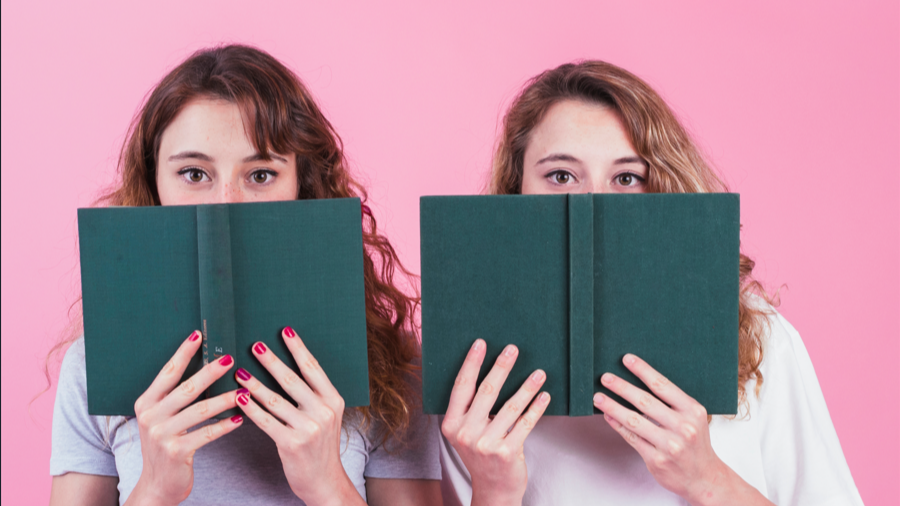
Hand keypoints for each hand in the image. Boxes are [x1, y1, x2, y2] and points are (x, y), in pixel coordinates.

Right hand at [127, 331, 242, 505]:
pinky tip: (240, 419)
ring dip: (223, 399)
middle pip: (186, 388)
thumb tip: (206, 367)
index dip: (183, 352)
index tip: (198, 334)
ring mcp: (162, 434)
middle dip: (209, 372)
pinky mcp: (176, 451)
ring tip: (242, 390)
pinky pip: (206, 434)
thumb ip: (175, 397)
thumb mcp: (162, 418)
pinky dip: (224, 426)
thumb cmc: (166, 444)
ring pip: (199, 410)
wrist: (157, 484)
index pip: (168, 372)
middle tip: (229, 359)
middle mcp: (151, 416)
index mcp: (146, 402)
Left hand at [234, 326, 361, 505]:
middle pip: (293, 380)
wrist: (324, 480)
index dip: (298, 348)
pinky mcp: (292, 444)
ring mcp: (309, 428)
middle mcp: (324, 411)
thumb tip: (286, 368)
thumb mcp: (325, 416)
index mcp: (334, 399)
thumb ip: (312, 395)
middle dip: (272, 361)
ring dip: (255, 383)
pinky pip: (266, 421)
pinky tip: (240, 398)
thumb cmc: (319, 445)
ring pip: (276, 399)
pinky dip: (251, 408)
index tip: (285, 330)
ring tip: (240, 371)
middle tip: (255, 345)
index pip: (313, 368)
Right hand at [441, 339, 550, 505]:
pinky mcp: (506, 453)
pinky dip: (537, 408)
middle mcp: (466, 433)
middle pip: (487, 391)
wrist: (493, 490)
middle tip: (513, 349)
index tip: (481, 343)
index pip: (462, 387)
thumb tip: (488, 371)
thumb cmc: (481, 454)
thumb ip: (469, 409)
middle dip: (502, 366)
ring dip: (527, 387)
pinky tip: (544, 396)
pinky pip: (525, 424)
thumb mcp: (465, 433)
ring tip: (539, 373)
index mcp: (452, 424)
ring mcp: (486, 444)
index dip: (471, 363)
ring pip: (510, 407)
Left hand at [594, 354, 772, 505]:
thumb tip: (638, 384)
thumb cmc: (695, 443)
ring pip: (634, 421)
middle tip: (606, 377)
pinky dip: (618, 426)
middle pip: (645, 401)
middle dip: (622, 387)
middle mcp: (683, 427)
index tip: (626, 359)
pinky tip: (609, 416)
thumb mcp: (693, 418)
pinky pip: (632, 438)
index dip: (643, 370)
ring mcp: (670, 445)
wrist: (704, 478)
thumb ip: (672, 403)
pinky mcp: (657, 460)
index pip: (663, 386)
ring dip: (613, 407)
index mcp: (693, 410)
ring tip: (598, 398)